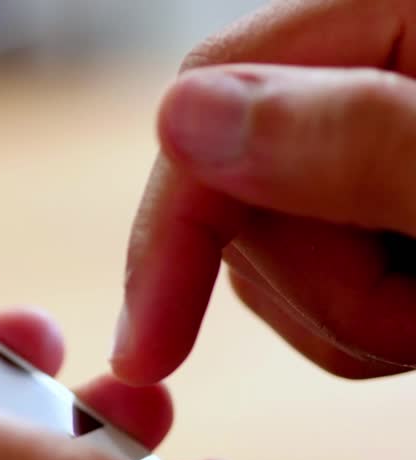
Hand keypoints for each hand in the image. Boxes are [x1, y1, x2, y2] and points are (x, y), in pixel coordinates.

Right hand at [114, 0, 415, 382]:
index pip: (217, 92)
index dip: (171, 224)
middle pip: (238, 186)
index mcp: (395, 17)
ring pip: (273, 250)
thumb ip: (351, 139)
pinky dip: (372, 324)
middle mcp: (372, 70)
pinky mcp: (379, 202)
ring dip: (353, 314)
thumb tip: (184, 118)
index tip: (148, 346)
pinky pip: (319, 281)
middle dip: (319, 283)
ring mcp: (374, 142)